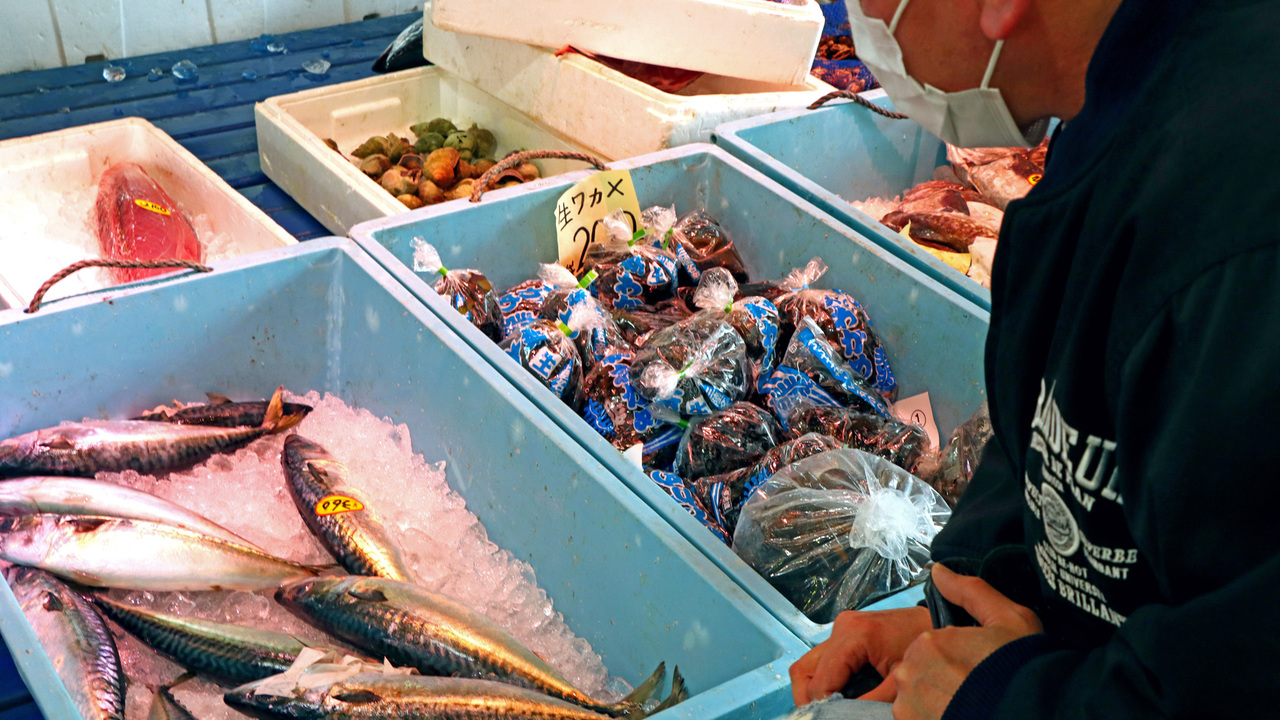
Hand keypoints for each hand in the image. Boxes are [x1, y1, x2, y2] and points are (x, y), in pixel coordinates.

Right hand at [790, 605, 931, 705]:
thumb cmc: (926, 647)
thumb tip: (845, 717)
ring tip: (831, 708)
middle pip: (804, 670)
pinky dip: (825, 680)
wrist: (940, 622)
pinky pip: (823, 660)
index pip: (820, 679)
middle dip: (809, 699)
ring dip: (815, 689)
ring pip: (809, 664)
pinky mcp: (846, 632)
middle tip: (823, 716)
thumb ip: (870, 701)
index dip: (823, 705)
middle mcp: (841, 627)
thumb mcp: (900, 681)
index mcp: (854, 635)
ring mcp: (841, 627)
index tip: (834, 718)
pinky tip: (841, 696)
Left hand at [890, 564, 1043, 719]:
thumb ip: (969, 591)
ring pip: (915, 698)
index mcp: (930, 640)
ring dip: (934, 702)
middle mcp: (911, 670)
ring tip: (966, 705)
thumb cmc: (1023, 670)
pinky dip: (931, 718)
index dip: (954, 660)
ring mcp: (909, 703)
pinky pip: (914, 719)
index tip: (975, 670)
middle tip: (973, 689)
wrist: (1034, 712)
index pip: (930, 648)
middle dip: (941, 680)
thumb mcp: (1008, 618)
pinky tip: (959, 715)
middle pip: (919, 673)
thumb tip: (938, 570)